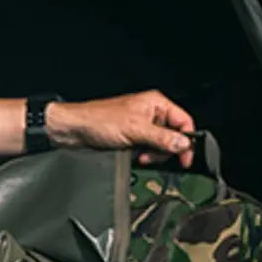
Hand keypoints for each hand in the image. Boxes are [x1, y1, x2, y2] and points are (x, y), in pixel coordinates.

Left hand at [47, 90, 196, 167]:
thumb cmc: (99, 120)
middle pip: (173, 135)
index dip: (186, 140)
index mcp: (156, 103)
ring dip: (153, 154)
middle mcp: (150, 113)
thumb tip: (183, 143)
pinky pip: (146, 149)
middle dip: (166, 149)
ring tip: (141, 156)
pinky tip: (134, 156)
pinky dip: (143, 156)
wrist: (75, 130)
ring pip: (159, 145)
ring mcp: (141, 126)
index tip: (185, 158)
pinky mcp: (131, 138)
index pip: (183, 121)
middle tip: (153, 156)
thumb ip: (162, 137)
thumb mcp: (136, 130)